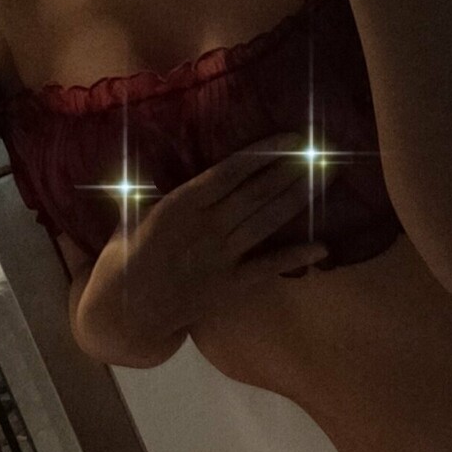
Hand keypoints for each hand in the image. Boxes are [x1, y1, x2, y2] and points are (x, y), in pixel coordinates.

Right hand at [73, 132, 328, 368]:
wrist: (124, 313)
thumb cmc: (124, 255)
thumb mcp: (129, 211)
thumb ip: (146, 180)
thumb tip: (150, 140)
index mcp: (180, 205)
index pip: (230, 172)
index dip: (264, 154)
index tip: (291, 139)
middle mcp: (206, 229)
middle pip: (256, 194)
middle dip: (291, 171)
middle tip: (321, 150)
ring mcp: (221, 258)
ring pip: (265, 223)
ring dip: (298, 199)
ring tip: (326, 177)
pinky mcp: (229, 285)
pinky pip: (266, 268)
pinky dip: (294, 258)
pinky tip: (323, 247)